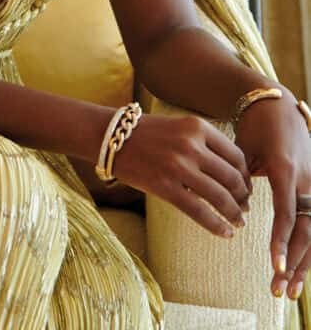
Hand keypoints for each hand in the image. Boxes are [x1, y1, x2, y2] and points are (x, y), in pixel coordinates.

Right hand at [111, 113, 251, 235]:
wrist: (112, 137)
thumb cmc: (147, 134)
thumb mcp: (179, 128)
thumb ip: (204, 144)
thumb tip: (234, 174)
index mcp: (197, 127)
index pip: (236, 156)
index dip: (247, 176)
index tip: (247, 189)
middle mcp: (191, 145)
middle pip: (232, 177)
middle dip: (243, 197)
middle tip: (245, 208)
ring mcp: (178, 166)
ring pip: (220, 196)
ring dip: (234, 213)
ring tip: (238, 222)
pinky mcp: (165, 187)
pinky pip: (200, 212)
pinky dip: (217, 225)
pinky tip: (225, 233)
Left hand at [235, 93, 310, 299]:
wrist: (278, 107)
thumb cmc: (255, 129)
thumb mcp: (243, 150)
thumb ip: (239, 179)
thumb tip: (237, 207)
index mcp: (285, 171)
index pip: (287, 213)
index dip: (282, 240)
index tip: (276, 264)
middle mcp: (306, 181)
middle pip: (308, 230)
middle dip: (295, 262)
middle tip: (280, 289)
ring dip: (304, 264)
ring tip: (288, 290)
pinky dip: (307, 250)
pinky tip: (298, 273)